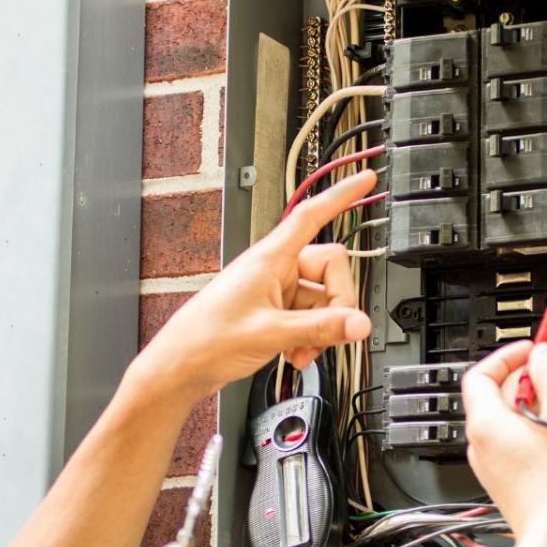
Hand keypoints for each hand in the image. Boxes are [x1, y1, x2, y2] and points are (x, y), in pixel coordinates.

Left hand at [144, 171, 378, 396]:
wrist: (182, 365)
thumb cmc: (207, 338)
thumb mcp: (271, 333)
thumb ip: (320, 328)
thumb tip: (359, 323)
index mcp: (270, 258)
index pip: (312, 215)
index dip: (341, 196)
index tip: (365, 181)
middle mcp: (275, 269)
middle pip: (330, 270)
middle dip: (336, 304)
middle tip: (330, 331)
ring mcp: (276, 291)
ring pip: (322, 299)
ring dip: (322, 328)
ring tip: (303, 350)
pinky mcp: (274, 311)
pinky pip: (310, 316)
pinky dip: (311, 336)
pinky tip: (297, 353)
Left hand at [461, 340, 546, 533]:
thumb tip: (543, 355)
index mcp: (487, 424)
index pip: (482, 373)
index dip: (510, 355)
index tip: (536, 347)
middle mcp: (484, 443)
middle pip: (507, 392)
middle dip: (543, 372)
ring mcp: (497, 463)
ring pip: (520, 415)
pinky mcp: (513, 478)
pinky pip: (524, 437)